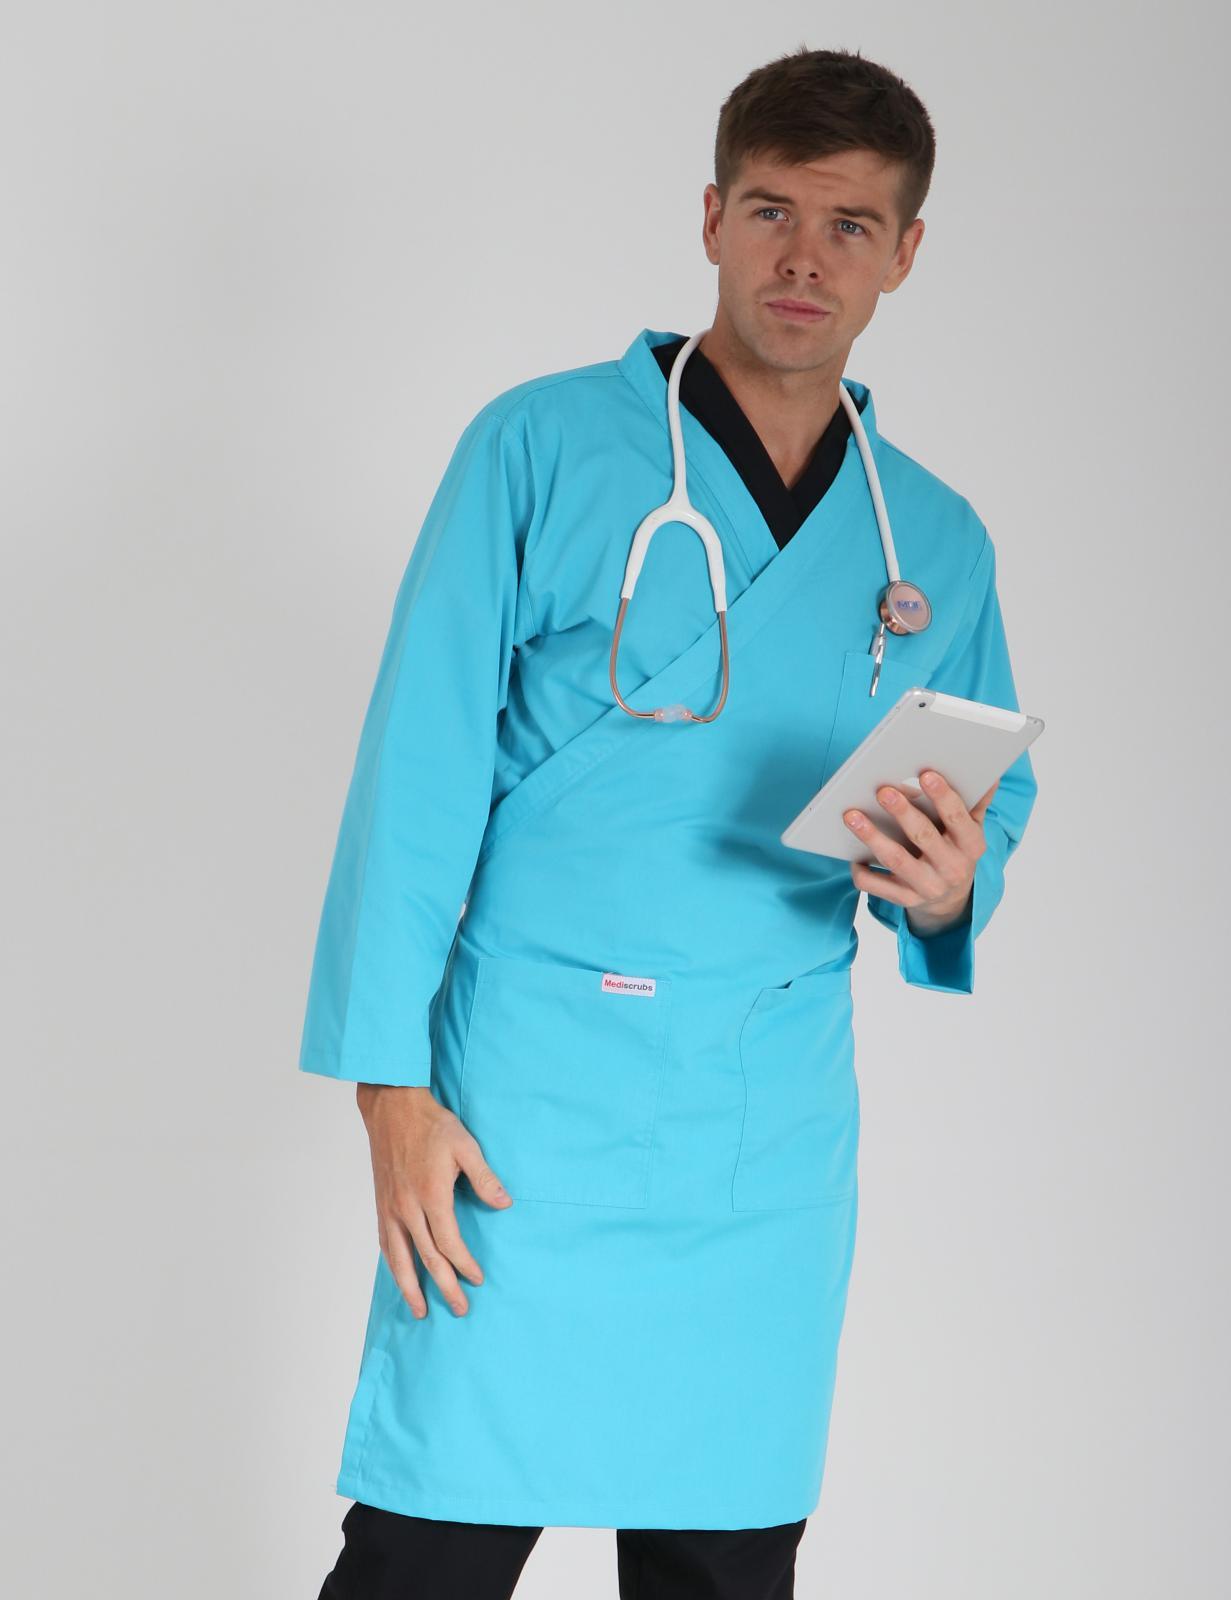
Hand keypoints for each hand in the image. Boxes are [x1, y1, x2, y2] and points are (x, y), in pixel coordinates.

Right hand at [355, 1083, 512, 1319]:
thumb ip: (484, 1178)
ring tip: (420, 1310)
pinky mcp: (381, 1203)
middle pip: (426, 1258)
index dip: (464, 1265)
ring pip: (398, 1258)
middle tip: (459, 1308)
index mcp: (431, 1195)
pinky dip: (392, 1265)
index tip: (477, 1279)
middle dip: (443, 1287)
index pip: (449, 1243)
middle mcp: (408, 1207)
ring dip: (410, 1287)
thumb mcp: (465, 1145)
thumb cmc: (431, 1124)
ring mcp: (391, 1207)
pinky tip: (399, 1275)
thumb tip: (504, 1204)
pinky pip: (386, 1243)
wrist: (392, 1107)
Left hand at [843, 770, 999, 935]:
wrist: (950, 900)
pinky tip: (853, 856)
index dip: (943, 796)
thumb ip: (976, 803)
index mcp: (971, 846)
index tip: (926, 774)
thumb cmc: (956, 852)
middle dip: (902, 812)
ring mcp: (927, 886)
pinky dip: (863, 873)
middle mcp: (951, 867)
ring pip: (896, 860)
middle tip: (883, 791)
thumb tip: (991, 773)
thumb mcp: (972, 830)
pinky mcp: (905, 900)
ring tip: (852, 816)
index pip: (958, 818)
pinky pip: (877, 887)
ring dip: (872, 837)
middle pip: (924, 836)